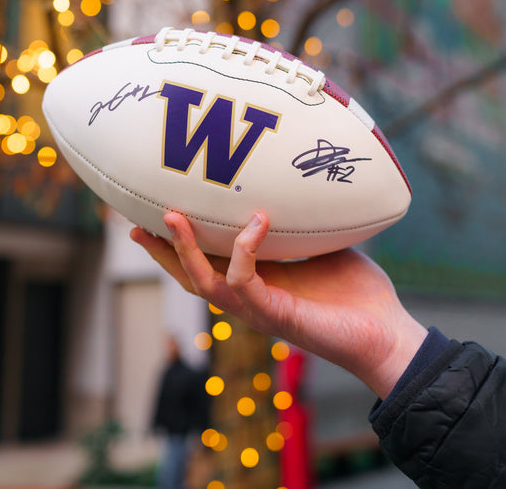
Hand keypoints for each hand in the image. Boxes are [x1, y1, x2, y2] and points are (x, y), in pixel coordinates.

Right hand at [130, 212, 426, 398]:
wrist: (387, 334)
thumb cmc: (356, 293)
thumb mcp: (321, 248)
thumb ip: (300, 226)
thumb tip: (291, 188)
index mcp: (256, 282)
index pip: (206, 261)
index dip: (177, 242)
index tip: (155, 212)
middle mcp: (248, 298)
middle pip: (188, 275)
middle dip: (160, 250)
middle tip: (134, 220)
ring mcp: (258, 310)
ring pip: (202, 282)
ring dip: (183, 250)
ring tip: (171, 216)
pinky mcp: (275, 316)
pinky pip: (244, 281)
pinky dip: (245, 248)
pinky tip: (258, 221)